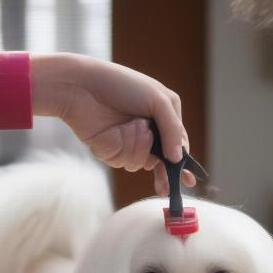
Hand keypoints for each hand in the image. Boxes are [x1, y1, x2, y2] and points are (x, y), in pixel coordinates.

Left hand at [31, 53, 196, 195]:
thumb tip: (178, 158)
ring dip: (139, 145)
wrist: (83, 87)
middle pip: (161, 163)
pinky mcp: (111, 151)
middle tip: (167, 188)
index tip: (189, 180)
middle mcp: (148, 134)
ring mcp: (129, 144)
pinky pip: (124, 161)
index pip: (178, 146)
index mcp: (163, 118)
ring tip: (132, 125)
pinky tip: (117, 130)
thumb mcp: (157, 100)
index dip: (183, 165)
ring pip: (142, 163)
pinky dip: (123, 145)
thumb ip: (173, 130)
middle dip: (164, 174)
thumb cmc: (121, 85)